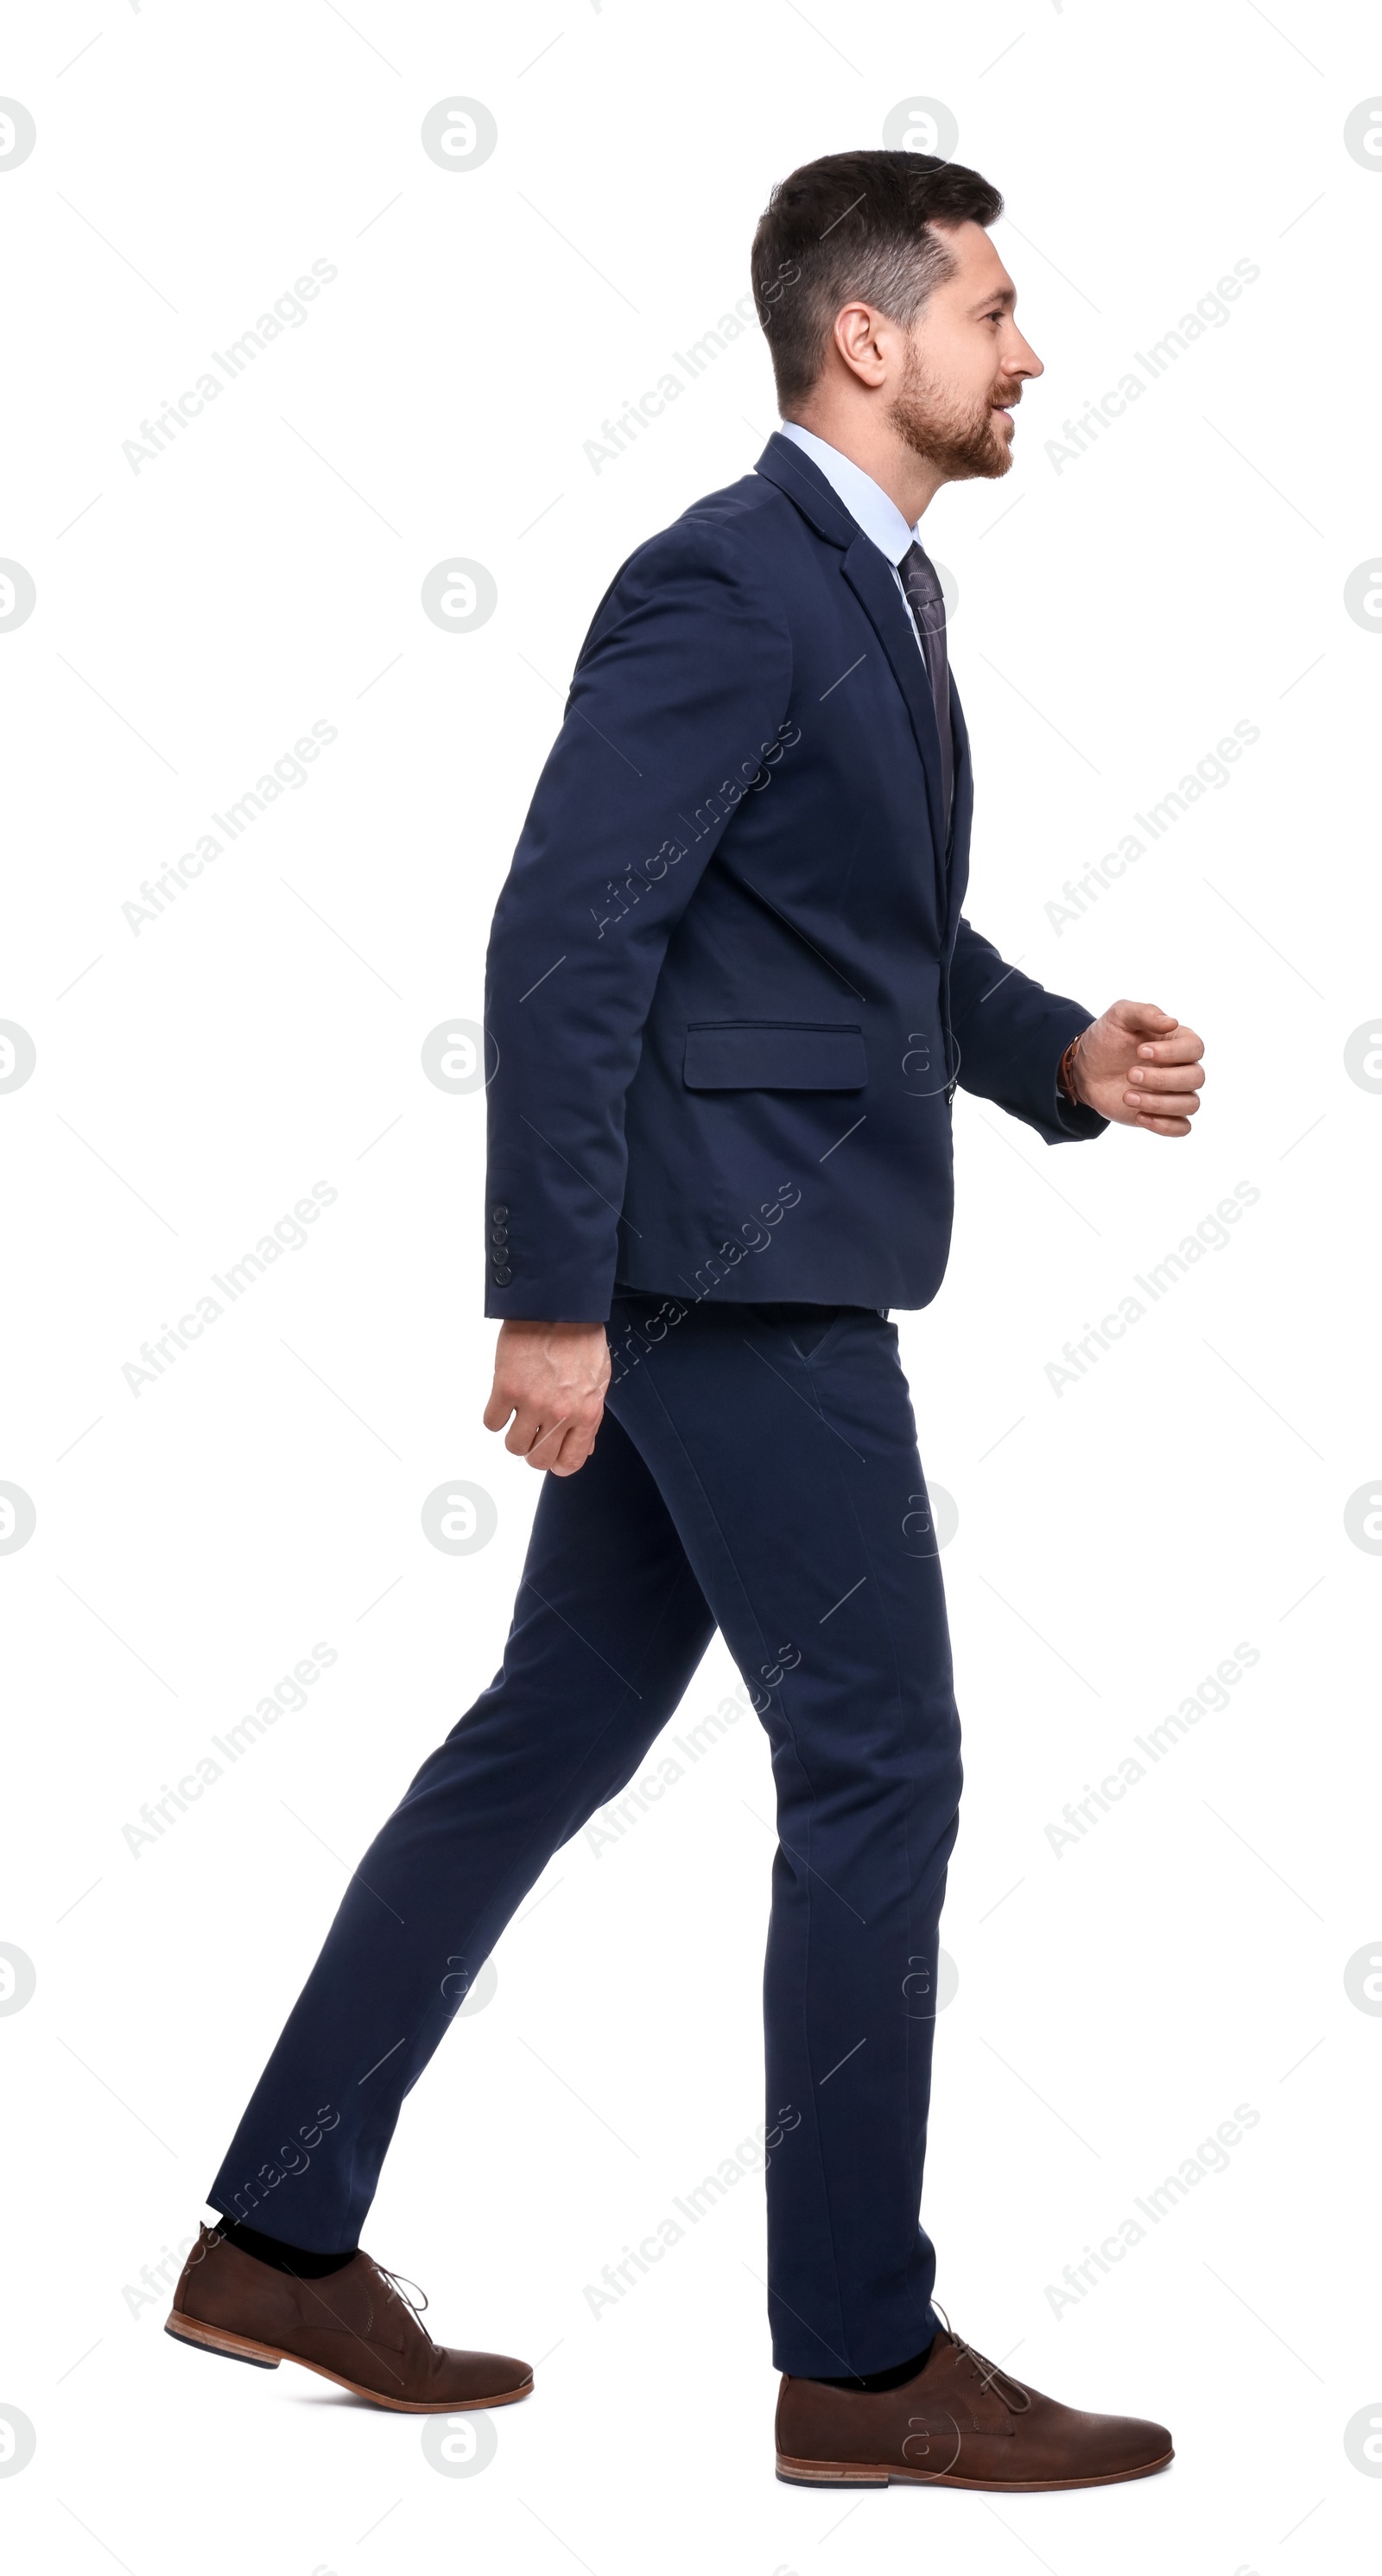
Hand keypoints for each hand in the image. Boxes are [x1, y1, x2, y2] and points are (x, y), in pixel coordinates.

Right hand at [483, 1319, 610, 1475]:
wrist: (558, 1305)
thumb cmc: (582, 1339)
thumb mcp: (598, 1381)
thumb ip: (590, 1418)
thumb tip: (583, 1448)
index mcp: (587, 1413)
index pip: (571, 1461)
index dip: (558, 1463)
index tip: (552, 1455)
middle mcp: (560, 1413)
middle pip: (538, 1460)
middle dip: (534, 1450)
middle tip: (533, 1431)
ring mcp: (532, 1402)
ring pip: (513, 1445)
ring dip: (514, 1433)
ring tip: (519, 1413)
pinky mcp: (506, 1388)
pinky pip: (492, 1422)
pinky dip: (496, 1415)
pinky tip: (504, 1400)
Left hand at [1069, 1001, 1204, 1135]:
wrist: (1085, 1068)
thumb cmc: (1107, 1039)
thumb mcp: (1120, 1016)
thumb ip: (1145, 1013)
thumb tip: (1171, 1022)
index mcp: (1178, 1041)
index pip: (1195, 1048)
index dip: (1173, 1052)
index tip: (1141, 1051)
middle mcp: (1182, 1068)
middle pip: (1196, 1078)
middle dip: (1162, 1079)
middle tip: (1130, 1074)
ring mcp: (1174, 1093)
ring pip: (1190, 1104)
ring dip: (1159, 1103)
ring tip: (1127, 1096)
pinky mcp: (1163, 1115)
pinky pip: (1182, 1127)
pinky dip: (1165, 1125)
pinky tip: (1139, 1116)